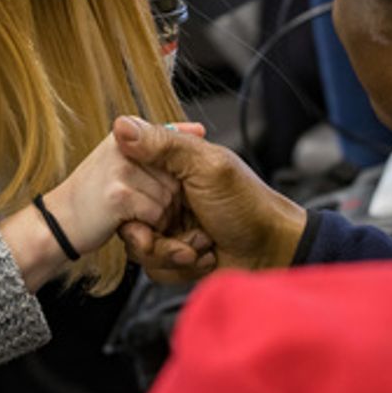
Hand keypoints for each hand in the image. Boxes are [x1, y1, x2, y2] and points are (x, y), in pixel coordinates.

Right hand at [40, 133, 178, 256]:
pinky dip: (151, 231)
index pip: (175, 139)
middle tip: (147, 212)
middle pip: (176, 176)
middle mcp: (124, 145)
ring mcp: (120, 168)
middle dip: (171, 204)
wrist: (54, 227)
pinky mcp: (118, 195)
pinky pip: (157, 214)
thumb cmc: (89, 199)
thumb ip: (165, 145)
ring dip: (161, 221)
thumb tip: (197, 127)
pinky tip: (130, 226)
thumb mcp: (127, 165)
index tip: (161, 187)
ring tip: (138, 221)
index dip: (175, 174)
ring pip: (169, 198)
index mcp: (129, 134)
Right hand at [112, 116, 305, 274]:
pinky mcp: (170, 255)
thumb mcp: (206, 167)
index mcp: (169, 166)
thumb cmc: (248, 206)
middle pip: (128, 216)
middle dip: (158, 231)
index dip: (137, 195)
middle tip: (191, 227)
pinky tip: (204, 258)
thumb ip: (164, 145)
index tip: (164, 202)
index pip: (126, 175)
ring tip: (202, 244)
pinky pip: (152, 267)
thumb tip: (121, 124)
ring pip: (137, 246)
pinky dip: (179, 268)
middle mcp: (163, 195)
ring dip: (172, 251)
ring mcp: (166, 226)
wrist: (270, 253)